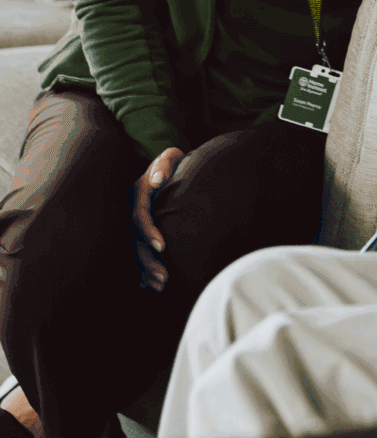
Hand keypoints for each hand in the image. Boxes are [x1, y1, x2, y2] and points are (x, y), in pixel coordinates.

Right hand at [132, 146, 184, 290]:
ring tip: (162, 286)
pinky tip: (151, 286)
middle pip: (136, 240)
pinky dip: (143, 271)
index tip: (163, 247)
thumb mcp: (170, 156)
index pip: (140, 216)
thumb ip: (164, 164)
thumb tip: (156, 179)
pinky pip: (138, 253)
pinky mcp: (141, 232)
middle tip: (165, 278)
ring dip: (146, 270)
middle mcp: (135, 209)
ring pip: (136, 250)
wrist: (172, 168)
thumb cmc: (175, 163)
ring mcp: (136, 222)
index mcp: (140, 192)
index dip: (148, 232)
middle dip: (148, 260)